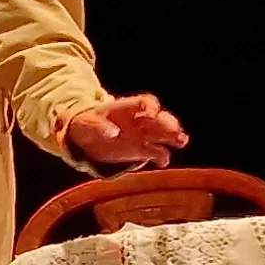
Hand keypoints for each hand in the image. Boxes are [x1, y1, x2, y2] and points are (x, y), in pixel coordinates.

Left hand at [61, 94, 188, 169]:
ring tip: (181, 141)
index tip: (150, 115)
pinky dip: (161, 157)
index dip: (151, 107)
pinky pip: (157, 153)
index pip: (146, 102)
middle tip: (174, 131)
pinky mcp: (142, 150)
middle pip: (161, 118)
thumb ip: (99, 127)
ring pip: (164, 134)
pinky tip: (162, 163)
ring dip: (174, 137)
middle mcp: (140, 120)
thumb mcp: (87, 123)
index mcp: (128, 108)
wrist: (84, 138)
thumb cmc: (86, 124)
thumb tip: (113, 133)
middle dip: (169, 123)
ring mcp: (143, 135)